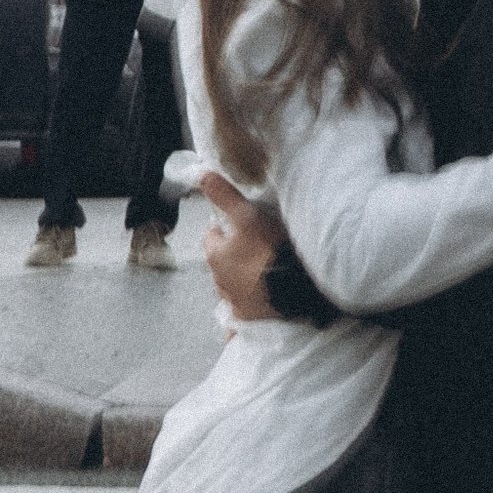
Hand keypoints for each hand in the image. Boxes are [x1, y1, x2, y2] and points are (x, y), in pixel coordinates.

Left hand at [199, 170, 284, 320]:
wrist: (289, 298)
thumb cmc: (268, 256)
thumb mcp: (248, 217)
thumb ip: (226, 196)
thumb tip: (203, 176)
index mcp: (215, 254)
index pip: (212, 235)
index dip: (225, 227)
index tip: (240, 224)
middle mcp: (219, 279)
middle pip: (223, 260)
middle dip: (235, 253)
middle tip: (258, 245)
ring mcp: (234, 300)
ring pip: (235, 283)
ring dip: (245, 277)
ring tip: (268, 269)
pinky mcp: (250, 316)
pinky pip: (247, 307)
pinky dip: (254, 301)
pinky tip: (268, 297)